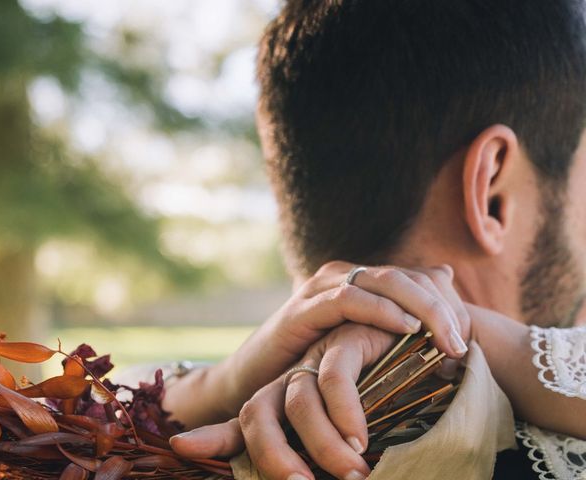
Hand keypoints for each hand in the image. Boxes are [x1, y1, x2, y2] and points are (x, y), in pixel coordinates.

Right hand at [165, 261, 469, 426]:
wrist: (258, 379)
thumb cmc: (313, 365)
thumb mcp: (360, 346)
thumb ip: (396, 323)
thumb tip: (444, 285)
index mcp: (359, 282)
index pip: (413, 279)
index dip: (446, 304)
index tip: (468, 340)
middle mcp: (342, 277)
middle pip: (404, 277)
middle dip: (440, 307)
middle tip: (464, 343)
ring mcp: (322, 288)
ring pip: (383, 281)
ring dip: (421, 309)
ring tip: (446, 340)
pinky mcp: (304, 308)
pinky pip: (349, 300)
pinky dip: (382, 311)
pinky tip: (406, 329)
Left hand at [172, 324, 394, 479]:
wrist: (420, 351)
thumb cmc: (390, 399)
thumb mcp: (351, 434)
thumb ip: (324, 449)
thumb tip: (325, 478)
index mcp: (287, 398)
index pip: (245, 419)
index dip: (212, 436)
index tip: (183, 445)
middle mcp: (294, 377)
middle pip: (258, 413)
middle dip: (273, 455)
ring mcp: (317, 357)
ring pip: (297, 400)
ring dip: (321, 443)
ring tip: (354, 472)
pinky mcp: (346, 338)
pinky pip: (334, 376)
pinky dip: (345, 410)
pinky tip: (362, 438)